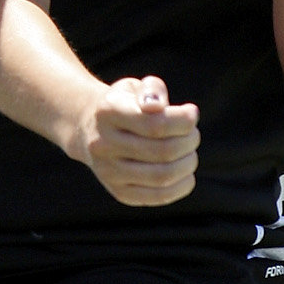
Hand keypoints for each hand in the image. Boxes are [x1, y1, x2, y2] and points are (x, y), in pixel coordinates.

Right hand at [64, 75, 199, 205]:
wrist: (90, 130)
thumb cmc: (124, 105)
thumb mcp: (135, 87)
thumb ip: (151, 90)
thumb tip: (158, 106)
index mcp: (107, 113)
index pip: (154, 124)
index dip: (183, 121)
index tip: (192, 113)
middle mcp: (103, 144)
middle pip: (162, 151)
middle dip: (189, 142)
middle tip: (192, 134)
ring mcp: (109, 172)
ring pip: (162, 176)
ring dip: (188, 163)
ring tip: (189, 152)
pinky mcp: (120, 192)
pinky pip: (159, 196)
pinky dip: (182, 186)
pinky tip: (185, 173)